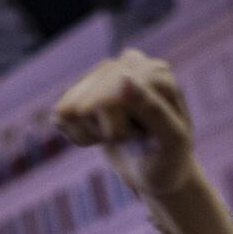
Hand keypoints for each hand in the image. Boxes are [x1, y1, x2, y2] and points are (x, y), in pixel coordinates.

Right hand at [52, 50, 203, 201]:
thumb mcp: (171, 140)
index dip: (121, 132)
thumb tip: (124, 76)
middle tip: (134, 139)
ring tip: (120, 138)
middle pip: (87, 106)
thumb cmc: (170, 157)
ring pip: (71, 110)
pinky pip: (60, 116)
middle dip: (106, 133)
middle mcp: (129, 63)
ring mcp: (104, 72)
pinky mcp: (84, 88)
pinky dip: (79, 136)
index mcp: (156, 72)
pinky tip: (102, 135)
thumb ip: (152, 109)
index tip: (146, 138)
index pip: (111, 101)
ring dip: (93, 135)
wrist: (157, 170)